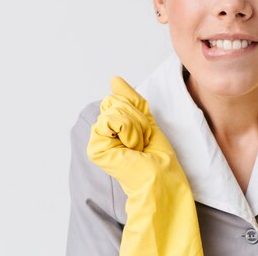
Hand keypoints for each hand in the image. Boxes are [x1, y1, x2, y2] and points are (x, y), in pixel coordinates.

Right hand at [87, 77, 203, 255]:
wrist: (161, 178)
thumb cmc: (157, 155)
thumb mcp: (145, 118)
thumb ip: (130, 99)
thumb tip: (115, 79)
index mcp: (113, 126)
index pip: (117, 98)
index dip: (137, 110)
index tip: (144, 132)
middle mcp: (102, 132)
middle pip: (114, 101)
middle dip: (135, 117)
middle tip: (141, 140)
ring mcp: (98, 140)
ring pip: (114, 109)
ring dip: (135, 125)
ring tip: (138, 146)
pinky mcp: (96, 148)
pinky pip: (112, 119)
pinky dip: (129, 130)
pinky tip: (132, 148)